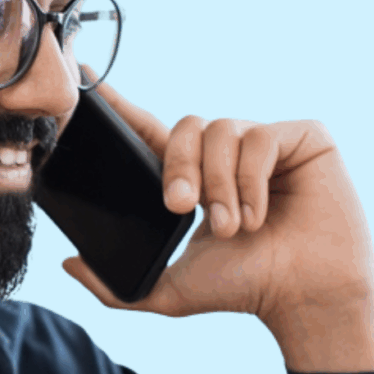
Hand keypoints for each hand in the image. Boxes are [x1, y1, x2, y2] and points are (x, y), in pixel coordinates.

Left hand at [60, 79, 373, 348]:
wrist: (304, 297)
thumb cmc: (246, 289)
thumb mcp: (169, 291)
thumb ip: (116, 286)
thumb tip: (68, 264)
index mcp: (194, 177)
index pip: (150, 130)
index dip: (118, 103)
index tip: (85, 77)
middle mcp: (227, 153)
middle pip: (183, 126)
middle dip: (176, 167)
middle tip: (180, 207)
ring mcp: (265, 142)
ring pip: (219, 131)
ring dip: (219, 184)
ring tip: (233, 226)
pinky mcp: (302, 138)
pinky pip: (259, 137)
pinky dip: (252, 179)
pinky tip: (260, 213)